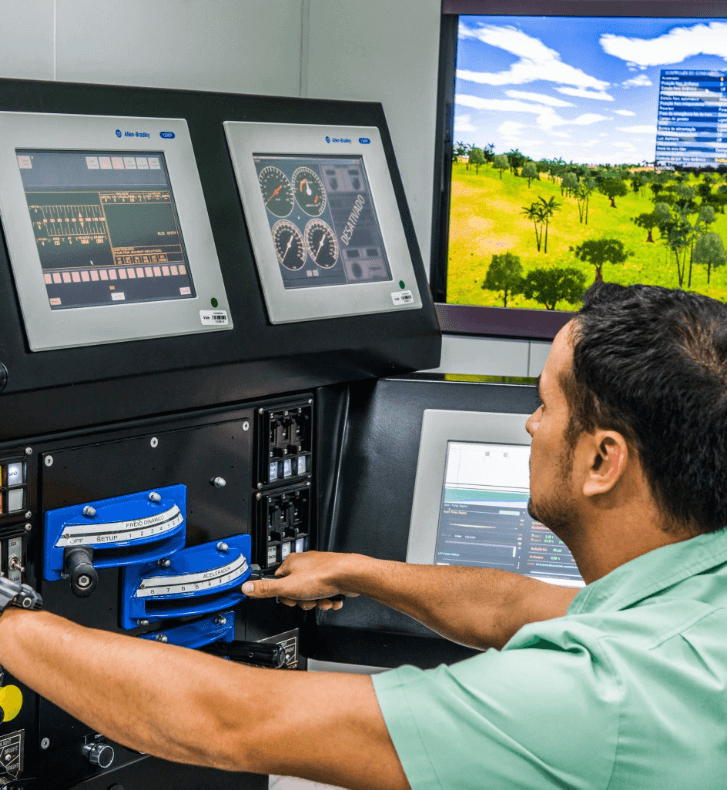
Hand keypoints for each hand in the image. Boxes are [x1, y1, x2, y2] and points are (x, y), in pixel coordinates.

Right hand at [242, 551, 359, 610]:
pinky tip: (332, 598)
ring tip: (322, 598)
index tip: (290, 598)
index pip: (278, 582)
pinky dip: (328, 599)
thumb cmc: (323, 576)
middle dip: (303, 600)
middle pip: (296, 591)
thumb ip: (266, 589)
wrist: (349, 576)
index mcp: (292, 563)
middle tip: (307, 599)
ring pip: (312, 594)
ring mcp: (320, 570)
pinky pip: (325, 594)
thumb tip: (247, 587)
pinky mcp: (332, 578)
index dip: (285, 595)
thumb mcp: (288, 587)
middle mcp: (305, 564)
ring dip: (318, 602)